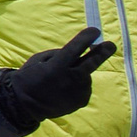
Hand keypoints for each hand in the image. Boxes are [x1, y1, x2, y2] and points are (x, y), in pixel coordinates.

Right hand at [0, 26, 114, 132]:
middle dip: (103, 52)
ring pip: (85, 76)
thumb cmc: (31, 77)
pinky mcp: (83, 101)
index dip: (86, 38)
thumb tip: (80, 52)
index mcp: (57, 66)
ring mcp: (79, 91)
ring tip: (62, 81)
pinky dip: (78, 86)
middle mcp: (71, 79)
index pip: (75, 48)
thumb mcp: (39, 60)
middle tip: (111, 45)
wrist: (25, 105)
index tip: (95, 31)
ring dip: (79, 74)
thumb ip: (60, 55)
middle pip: (92, 63)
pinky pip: (84, 88)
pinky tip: (66, 90)